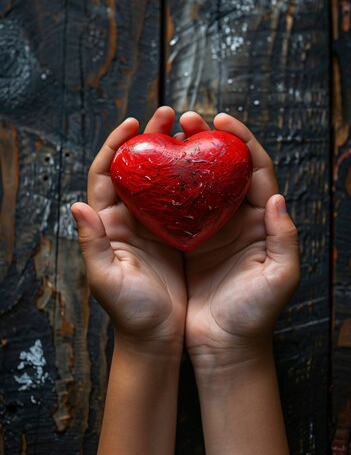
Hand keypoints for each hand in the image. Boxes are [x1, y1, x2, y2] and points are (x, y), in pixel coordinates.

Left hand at [71, 107, 186, 354]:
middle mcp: (131, 219)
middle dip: (151, 138)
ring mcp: (156, 226)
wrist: (158, 340)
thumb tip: (77, 206)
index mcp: (109, 225)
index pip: (106, 175)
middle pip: (138, 168)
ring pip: (164, 179)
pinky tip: (210, 167)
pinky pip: (187, 200)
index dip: (116, 147)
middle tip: (170, 114)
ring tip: (193, 130)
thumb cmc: (131, 314)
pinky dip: (195, 180)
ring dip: (176, 153)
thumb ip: (93, 244)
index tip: (133, 124)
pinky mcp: (179, 235)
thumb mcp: (107, 280)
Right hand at [177, 112, 299, 368]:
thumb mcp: (280, 279)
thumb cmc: (255, 316)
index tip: (221, 119)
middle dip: (204, 138)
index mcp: (260, 221)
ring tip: (163, 132)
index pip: (253, 169)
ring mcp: (207, 229)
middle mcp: (234, 219)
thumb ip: (284, 238)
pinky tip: (148, 170)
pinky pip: (171, 206)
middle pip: (220, 168)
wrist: (223, 347)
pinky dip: (162, 185)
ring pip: (193, 182)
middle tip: (184, 118)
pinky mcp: (183, 242)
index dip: (241, 140)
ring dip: (179, 155)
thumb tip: (275, 196)